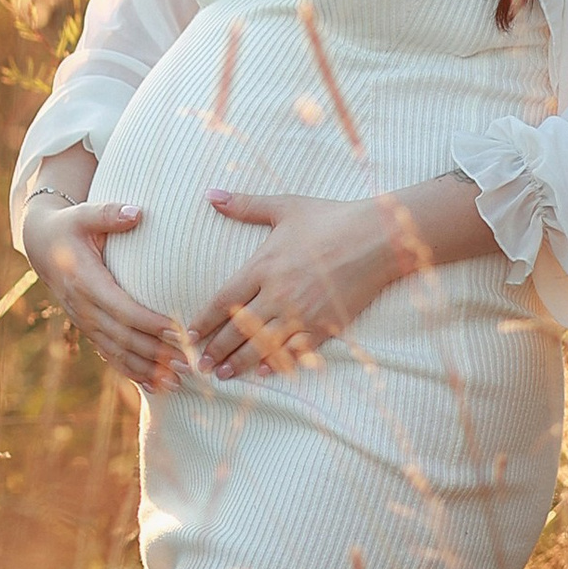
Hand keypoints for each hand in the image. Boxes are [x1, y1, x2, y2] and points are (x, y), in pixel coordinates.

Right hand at [23, 195, 188, 392]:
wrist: (41, 245)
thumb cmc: (69, 226)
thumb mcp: (83, 214)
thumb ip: (108, 213)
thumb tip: (137, 212)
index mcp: (85, 281)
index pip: (121, 308)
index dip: (149, 323)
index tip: (178, 331)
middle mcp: (84, 307)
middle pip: (123, 337)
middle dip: (156, 353)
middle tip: (189, 361)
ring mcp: (85, 322)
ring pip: (117, 353)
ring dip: (149, 370)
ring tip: (180, 381)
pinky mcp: (89, 329)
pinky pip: (110, 356)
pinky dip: (134, 372)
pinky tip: (158, 386)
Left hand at [194, 190, 406, 381]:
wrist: (378, 238)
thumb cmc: (331, 218)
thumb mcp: (285, 207)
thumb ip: (245, 205)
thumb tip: (210, 193)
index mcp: (264, 266)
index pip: (224, 300)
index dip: (204, 320)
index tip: (188, 334)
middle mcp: (278, 294)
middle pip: (238, 329)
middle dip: (216, 349)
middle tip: (198, 364)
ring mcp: (302, 313)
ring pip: (262, 345)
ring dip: (239, 363)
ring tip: (222, 375)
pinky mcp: (325, 325)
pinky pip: (295, 351)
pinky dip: (277, 363)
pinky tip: (263, 372)